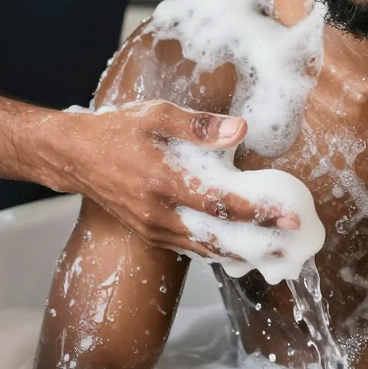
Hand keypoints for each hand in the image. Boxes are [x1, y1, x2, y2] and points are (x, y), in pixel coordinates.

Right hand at [47, 100, 300, 250]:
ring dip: (242, 252)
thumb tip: (240, 129)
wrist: (74, 155)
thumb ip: (199, 126)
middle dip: (259, 242)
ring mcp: (153, 227)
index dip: (258, 212)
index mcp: (164, 181)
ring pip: (204, 248)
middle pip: (218, 236)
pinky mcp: (150, 233)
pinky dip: (216, 251)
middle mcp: (159, 212)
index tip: (288, 215)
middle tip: (293, 245)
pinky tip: (239, 250)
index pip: (221, 203)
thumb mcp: (156, 115)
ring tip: (275, 253)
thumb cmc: (118, 129)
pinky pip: (189, 247)